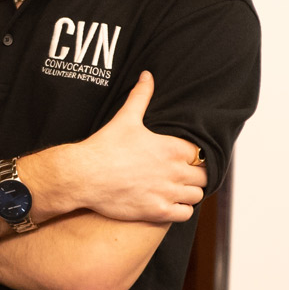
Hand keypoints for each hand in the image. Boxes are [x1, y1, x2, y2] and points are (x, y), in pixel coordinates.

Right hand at [73, 72, 205, 222]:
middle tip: (180, 171)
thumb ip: (141, 95)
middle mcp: (174, 172)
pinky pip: (185, 214)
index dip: (194, 154)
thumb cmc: (105, 146)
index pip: (200, 153)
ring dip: (189, 191)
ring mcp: (167, 193)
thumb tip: (147, 75)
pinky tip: (170, 201)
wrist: (85, 175)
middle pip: (203, 175)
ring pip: (196, 195)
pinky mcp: (158, 211)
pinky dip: (182, 209)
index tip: (184, 155)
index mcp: (171, 148)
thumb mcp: (126, 117)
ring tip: (176, 186)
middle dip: (194, 173)